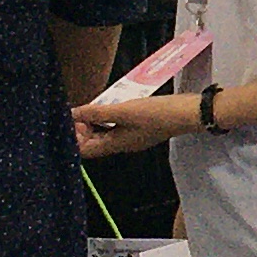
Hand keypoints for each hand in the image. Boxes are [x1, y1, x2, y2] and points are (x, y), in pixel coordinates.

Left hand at [75, 90, 197, 157]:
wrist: (187, 113)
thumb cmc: (157, 114)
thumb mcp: (123, 111)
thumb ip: (97, 112)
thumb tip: (73, 114)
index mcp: (117, 145)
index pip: (86, 150)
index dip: (74, 138)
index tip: (70, 121)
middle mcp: (122, 144)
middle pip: (94, 143)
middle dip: (82, 130)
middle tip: (78, 112)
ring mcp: (132, 137)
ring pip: (105, 134)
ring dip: (94, 123)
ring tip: (89, 108)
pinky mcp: (139, 128)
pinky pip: (116, 127)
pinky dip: (107, 119)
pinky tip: (107, 106)